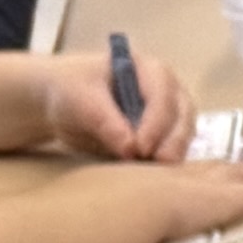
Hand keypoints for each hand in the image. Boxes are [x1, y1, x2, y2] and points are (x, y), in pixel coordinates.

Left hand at [22, 45, 192, 159]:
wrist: (59, 102)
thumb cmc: (69, 88)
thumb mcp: (80, 98)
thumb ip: (104, 120)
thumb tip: (130, 149)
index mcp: (149, 70)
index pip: (163, 96)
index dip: (156, 123)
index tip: (140, 148)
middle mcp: (168, 91)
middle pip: (183, 117)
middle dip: (173, 141)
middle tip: (159, 162)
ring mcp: (169, 115)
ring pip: (183, 136)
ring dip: (172, 154)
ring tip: (153, 170)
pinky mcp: (164, 138)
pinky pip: (174, 151)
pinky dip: (165, 163)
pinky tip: (150, 172)